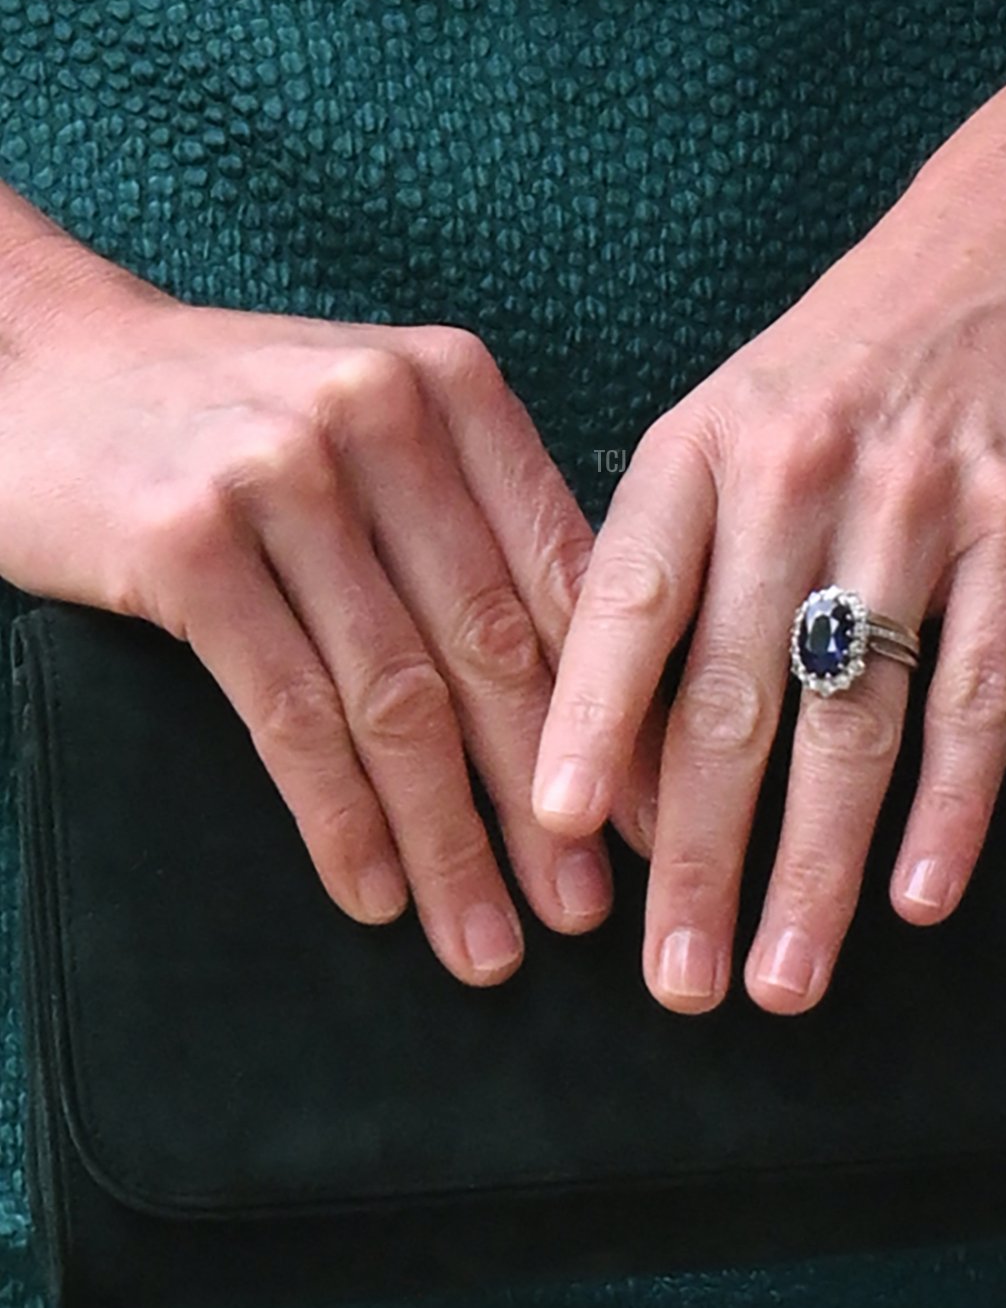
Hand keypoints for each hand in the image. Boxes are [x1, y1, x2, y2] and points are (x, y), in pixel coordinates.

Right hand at [0, 282, 656, 983]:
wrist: (46, 365)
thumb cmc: (232, 419)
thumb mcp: (376, 429)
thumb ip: (474, 521)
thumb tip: (593, 691)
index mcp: (454, 387)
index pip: (564, 578)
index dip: (615, 716)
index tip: (643, 824)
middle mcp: (381, 413)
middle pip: (490, 649)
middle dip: (543, 803)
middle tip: (580, 912)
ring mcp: (281, 473)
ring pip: (396, 697)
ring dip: (448, 840)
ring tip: (482, 943)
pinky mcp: (186, 541)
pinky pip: (289, 712)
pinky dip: (339, 818)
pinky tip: (372, 893)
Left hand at [530, 94, 1005, 1014]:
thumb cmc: (851, 351)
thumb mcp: (732, 414)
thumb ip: (674, 547)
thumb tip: (614, 716)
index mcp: (698, 449)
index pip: (624, 607)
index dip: (585, 726)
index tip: (551, 831)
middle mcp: (794, 478)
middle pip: (731, 699)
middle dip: (697, 854)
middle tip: (672, 975)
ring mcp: (912, 508)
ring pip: (851, 721)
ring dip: (814, 865)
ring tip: (782, 977)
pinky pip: (980, 695)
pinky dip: (950, 806)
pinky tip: (919, 895)